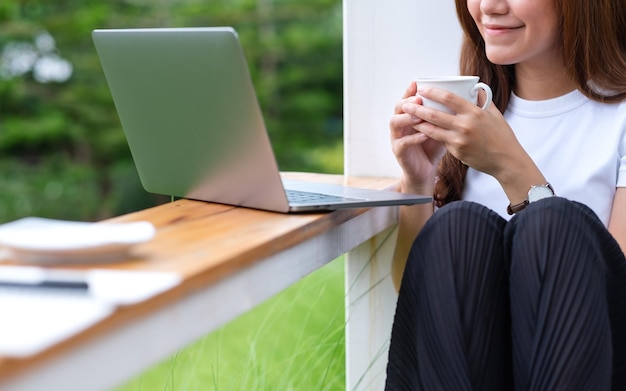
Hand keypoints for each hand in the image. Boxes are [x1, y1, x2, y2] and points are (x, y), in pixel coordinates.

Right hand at [389, 82, 445, 190]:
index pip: (407, 99)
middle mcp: (400, 124)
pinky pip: (403, 142)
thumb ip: (445, 114)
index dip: (409, 91)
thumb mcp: (441, 128)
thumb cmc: (434, 147)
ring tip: (419, 117)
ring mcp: (397, 137)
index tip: (416, 82)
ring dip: (407, 118)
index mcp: (409, 116)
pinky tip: (424, 135)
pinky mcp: (399, 152)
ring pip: (395, 122)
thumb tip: (465, 98)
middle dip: (407, 101)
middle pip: (397, 107)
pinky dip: (413, 138)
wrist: (426, 171)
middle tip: (418, 98)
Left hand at [405, 84, 525, 179]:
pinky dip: (428, 135)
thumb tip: (475, 87)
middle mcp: (465, 125)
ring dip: (418, 123)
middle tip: (406, 104)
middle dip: (418, 109)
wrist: (506, 160)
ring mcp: (460, 139)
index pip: (449, 98)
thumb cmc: (501, 136)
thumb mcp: (494, 114)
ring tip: (407, 117)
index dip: (433, 92)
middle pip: (435, 115)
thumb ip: (482, 101)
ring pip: (433, 130)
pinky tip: (419, 130)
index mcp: (475, 112)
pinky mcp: (456, 151)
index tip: (422, 88)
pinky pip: (440, 140)